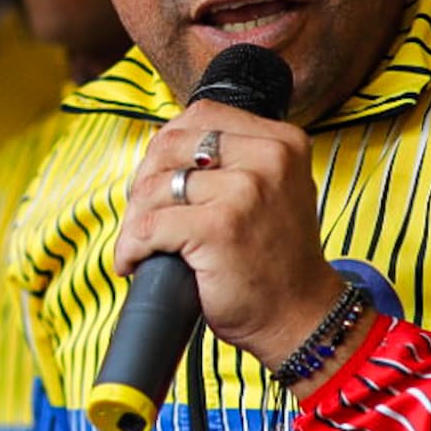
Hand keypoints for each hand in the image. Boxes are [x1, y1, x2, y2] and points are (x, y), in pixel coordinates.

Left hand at [113, 99, 352, 372]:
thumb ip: (233, 161)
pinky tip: (134, 263)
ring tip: (141, 244)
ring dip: (135, 219)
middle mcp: (269, 158)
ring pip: (154, 186)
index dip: (167, 147)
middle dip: (144, 181)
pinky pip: (148, 226)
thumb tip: (162, 149)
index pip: (201, 114)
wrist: (300, 316)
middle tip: (144, 217)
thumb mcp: (272, 190)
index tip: (160, 180)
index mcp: (282, 141)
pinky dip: (130, 247)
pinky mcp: (220, 227)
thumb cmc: (275, 260)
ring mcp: (245, 191)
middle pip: (170, 144)